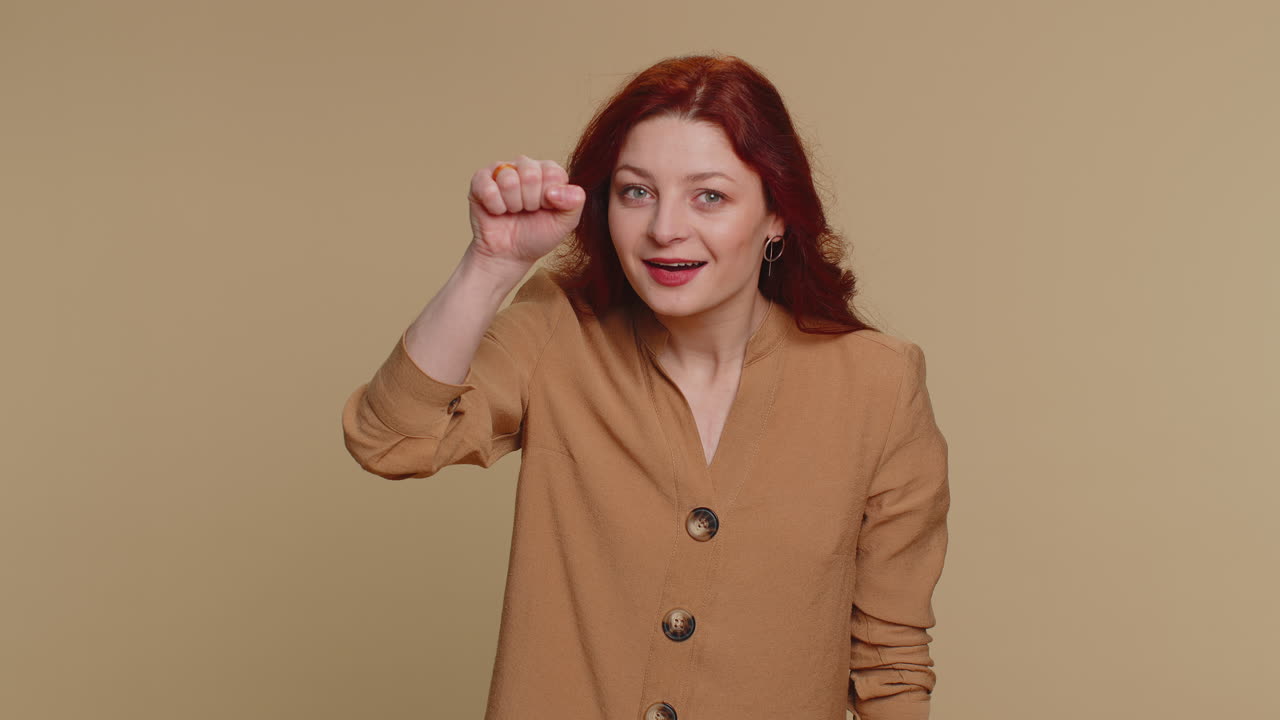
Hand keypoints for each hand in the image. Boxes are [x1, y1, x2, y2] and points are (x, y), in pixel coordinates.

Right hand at [467, 155, 585, 266]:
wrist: (509, 254)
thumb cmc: (537, 236)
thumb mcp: (565, 223)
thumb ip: (574, 203)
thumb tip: (557, 190)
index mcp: (548, 171)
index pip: (553, 173)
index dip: (549, 197)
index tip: (545, 209)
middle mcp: (525, 166)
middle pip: (530, 174)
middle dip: (530, 202)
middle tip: (527, 211)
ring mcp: (501, 170)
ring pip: (509, 180)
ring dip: (513, 205)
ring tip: (513, 211)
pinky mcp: (480, 180)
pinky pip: (488, 188)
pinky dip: (495, 207)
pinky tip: (497, 211)